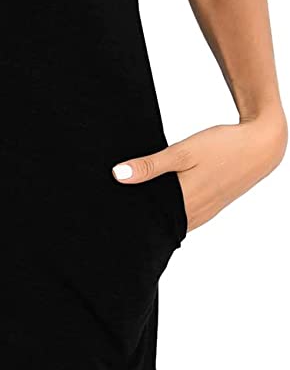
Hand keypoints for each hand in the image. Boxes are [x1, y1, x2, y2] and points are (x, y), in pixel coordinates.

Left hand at [111, 109, 286, 233]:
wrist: (260, 146)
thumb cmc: (223, 146)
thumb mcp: (183, 151)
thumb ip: (151, 166)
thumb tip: (118, 175)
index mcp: (185, 202)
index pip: (148, 219)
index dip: (128, 217)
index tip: (109, 211)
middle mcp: (194, 214)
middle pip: (158, 223)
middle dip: (139, 216)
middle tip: (114, 206)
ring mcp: (203, 213)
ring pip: (171, 222)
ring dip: (155, 215)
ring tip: (134, 202)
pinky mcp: (209, 208)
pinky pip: (183, 217)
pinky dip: (170, 212)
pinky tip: (161, 199)